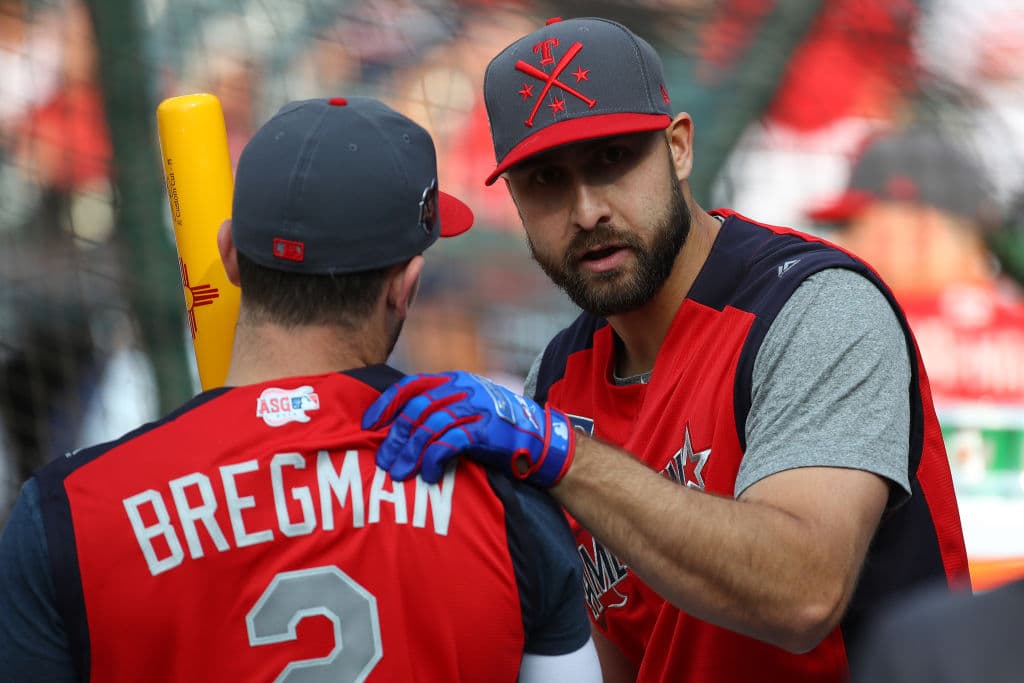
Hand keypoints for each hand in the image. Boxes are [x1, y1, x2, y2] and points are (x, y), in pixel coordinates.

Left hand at [362, 371, 574, 486]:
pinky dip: (434, 459)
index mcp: (455, 380)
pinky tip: (428, 474)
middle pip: (417, 410)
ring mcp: (476, 408)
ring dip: (410, 453)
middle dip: (396, 437)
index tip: (369, 425)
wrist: (541, 440)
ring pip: (430, 427)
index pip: (411, 386)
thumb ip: (440, 410)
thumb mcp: (468, 409)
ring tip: (399, 474)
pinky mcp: (486, 431)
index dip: (386, 405)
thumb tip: (400, 428)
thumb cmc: (498, 430)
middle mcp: (464, 389)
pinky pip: (450, 443)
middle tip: (383, 460)